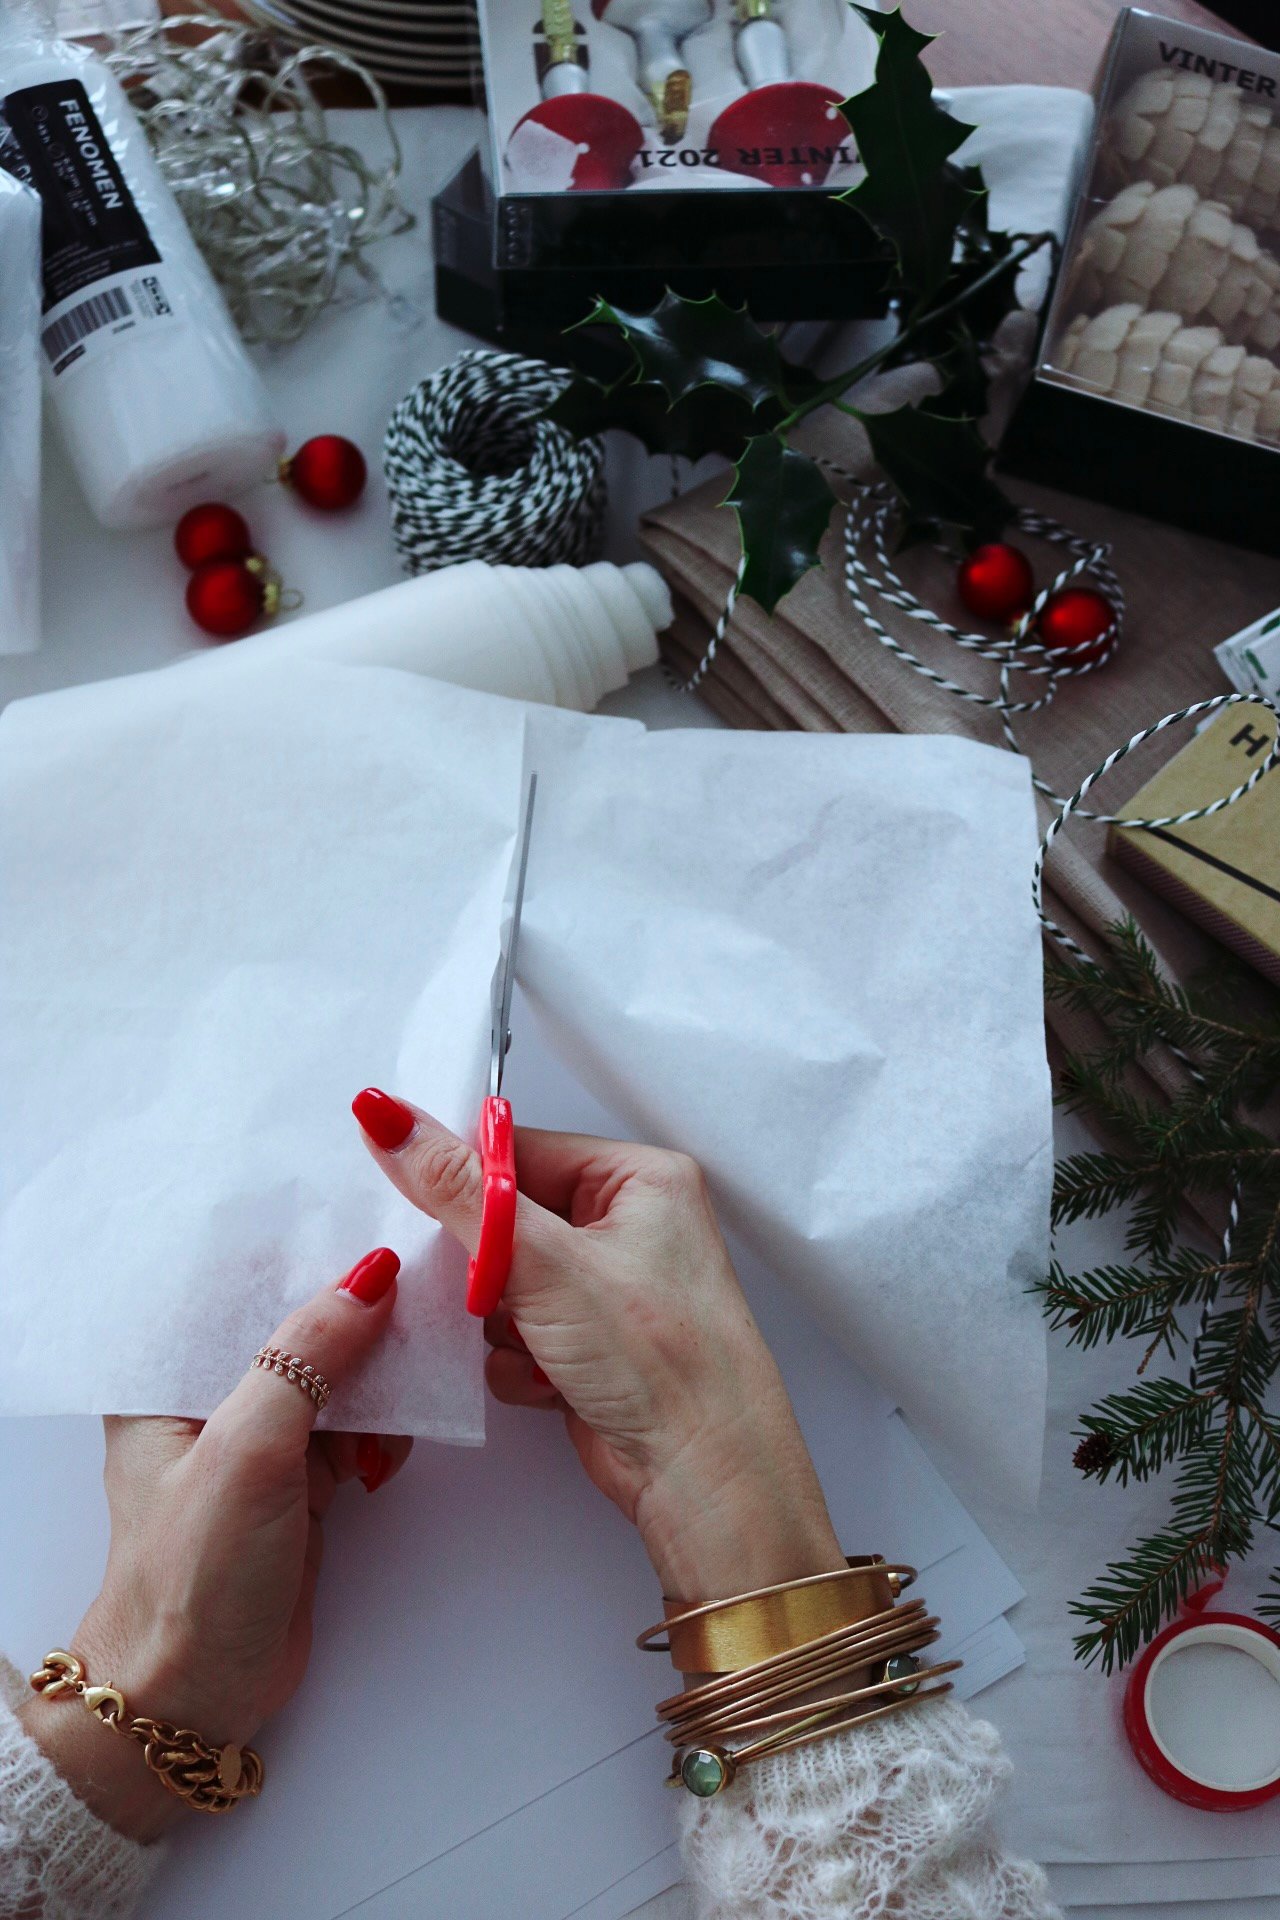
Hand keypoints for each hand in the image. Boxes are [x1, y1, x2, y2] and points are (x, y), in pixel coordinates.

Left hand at [20, 1251, 411, 1841]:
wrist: (194, 1699)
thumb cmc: (191, 1581)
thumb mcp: (248, 1451)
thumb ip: (306, 1358)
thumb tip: (369, 1278)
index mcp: (165, 1381)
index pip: (234, 1288)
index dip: (295, 1252)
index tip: (361, 1216)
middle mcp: (208, 1403)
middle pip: (292, 1327)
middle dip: (353, 1305)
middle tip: (417, 1271)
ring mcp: (257, 1445)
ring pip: (333, 1376)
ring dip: (380, 1365)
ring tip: (427, 1346)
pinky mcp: (299, 1486)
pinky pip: (355, 1426)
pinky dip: (387, 1421)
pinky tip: (410, 1421)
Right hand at [353, 1091, 843, 1603]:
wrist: (703, 1478)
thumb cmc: (660, 1360)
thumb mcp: (543, 1262)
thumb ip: (455, 1190)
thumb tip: (387, 1116)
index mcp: (638, 1178)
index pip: (519, 1150)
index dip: (465, 1184)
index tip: (421, 1208)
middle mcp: (631, 1225)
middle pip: (507, 1220)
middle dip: (487, 1269)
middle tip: (492, 1293)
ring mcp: (612, 1289)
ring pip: (504, 1283)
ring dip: (500, 1321)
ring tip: (533, 1344)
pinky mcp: (592, 1346)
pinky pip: (518, 1333)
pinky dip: (518, 1360)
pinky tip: (548, 1381)